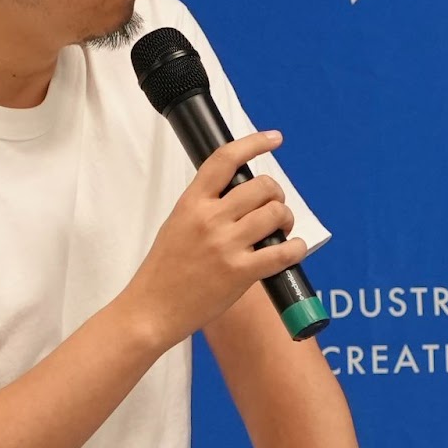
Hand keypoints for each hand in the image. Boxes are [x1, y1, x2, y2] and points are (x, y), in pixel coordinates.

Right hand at [122, 130, 305, 347]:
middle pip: (261, 187)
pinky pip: (282, 252)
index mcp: (192, 202)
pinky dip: (295, 248)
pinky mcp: (240, 273)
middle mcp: (210, 219)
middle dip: (276, 195)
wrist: (151, 309)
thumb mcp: (177, 224)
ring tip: (281, 231)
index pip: (225, 159)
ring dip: (286, 219)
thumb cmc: (164, 270)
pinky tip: (293, 249)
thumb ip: (204, 206)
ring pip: (275, 214)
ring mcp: (226, 245)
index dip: (254, 143)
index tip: (274, 138)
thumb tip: (239, 195)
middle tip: (274, 209)